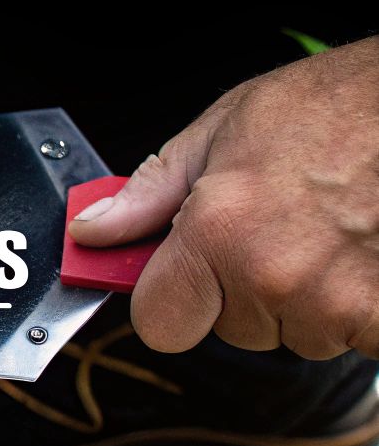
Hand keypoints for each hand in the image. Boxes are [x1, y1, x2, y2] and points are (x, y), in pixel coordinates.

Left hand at [67, 36, 378, 358]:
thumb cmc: (336, 106)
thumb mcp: (225, 129)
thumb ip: (152, 191)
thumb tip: (93, 230)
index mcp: (218, 231)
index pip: (159, 324)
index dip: (172, 301)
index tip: (191, 276)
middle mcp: (272, 276)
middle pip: (233, 328)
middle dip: (248, 291)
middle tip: (283, 231)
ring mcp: (336, 304)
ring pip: (296, 334)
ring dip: (308, 299)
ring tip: (332, 234)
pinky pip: (355, 339)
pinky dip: (362, 310)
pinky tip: (364, 254)